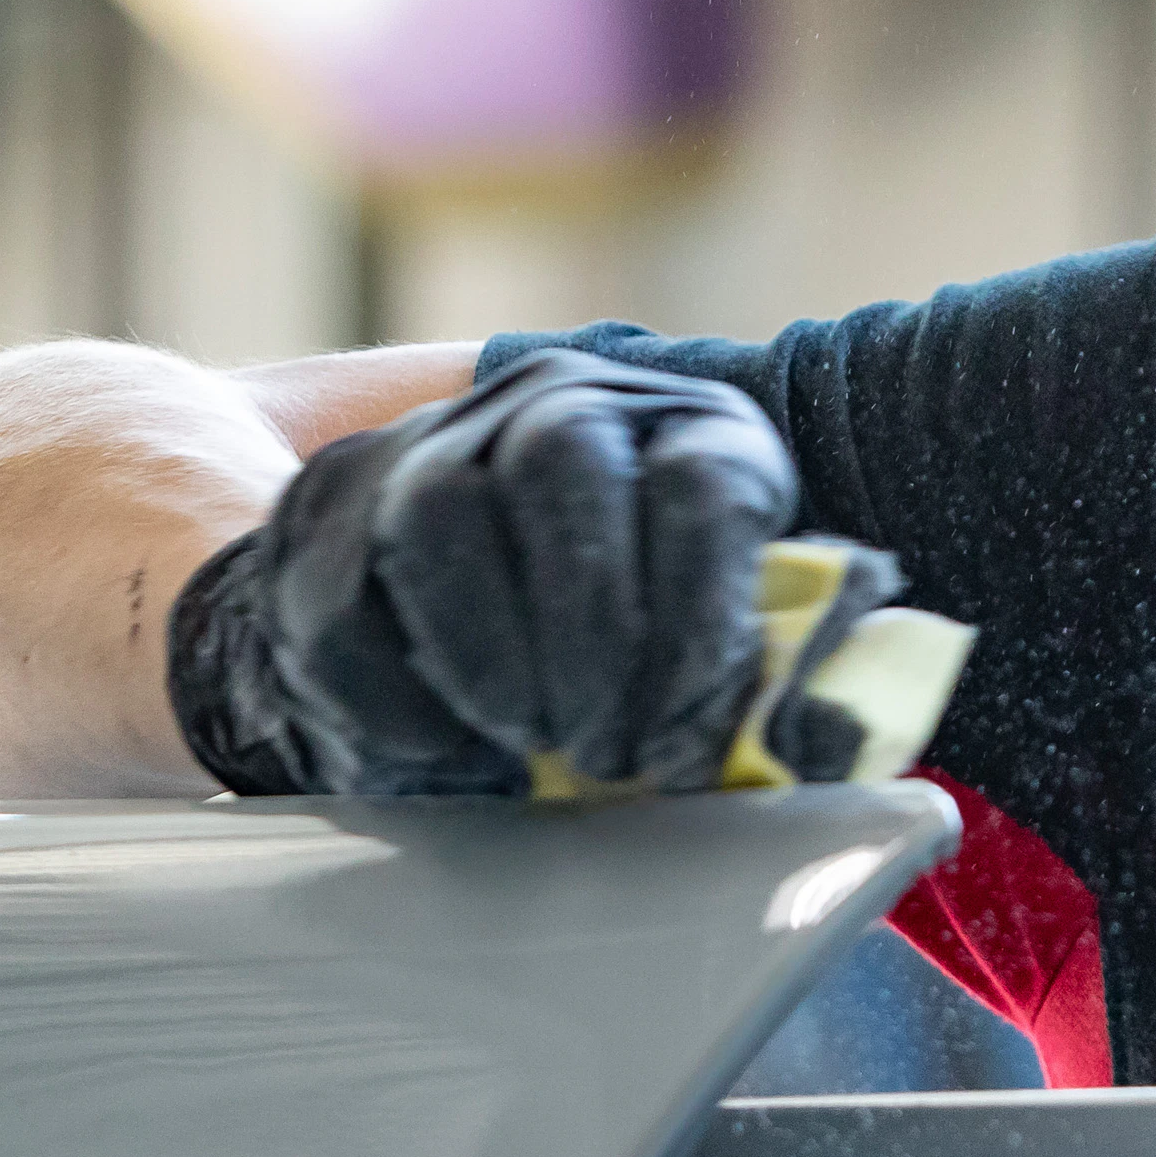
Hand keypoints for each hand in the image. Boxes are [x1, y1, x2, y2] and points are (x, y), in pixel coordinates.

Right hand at [164, 345, 797, 796]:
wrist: (501, 606)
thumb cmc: (659, 653)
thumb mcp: (746, 648)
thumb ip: (790, 685)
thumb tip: (824, 742)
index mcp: (694, 426)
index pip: (700, 485)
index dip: (699, 627)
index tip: (688, 745)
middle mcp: (561, 398)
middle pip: (557, 466)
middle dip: (586, 637)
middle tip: (606, 758)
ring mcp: (435, 435)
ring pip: (435, 508)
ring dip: (488, 655)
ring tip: (531, 747)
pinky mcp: (332, 501)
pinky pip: (342, 588)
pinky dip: (392, 691)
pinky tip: (448, 751)